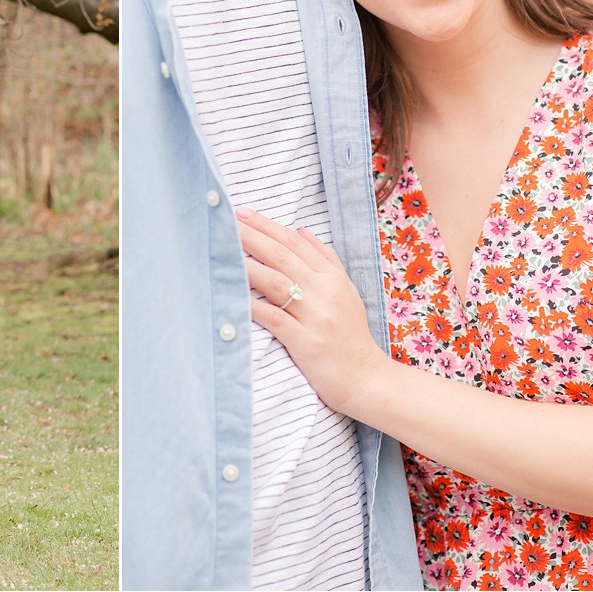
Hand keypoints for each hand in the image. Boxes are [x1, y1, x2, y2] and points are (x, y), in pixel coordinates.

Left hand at [237, 206, 386, 417]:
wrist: (368, 379)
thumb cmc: (353, 336)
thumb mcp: (347, 292)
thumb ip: (326, 260)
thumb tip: (301, 231)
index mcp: (333, 278)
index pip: (294, 242)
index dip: (267, 225)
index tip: (242, 211)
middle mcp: (325, 292)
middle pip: (282, 256)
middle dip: (252, 235)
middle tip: (226, 220)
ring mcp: (316, 317)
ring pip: (276, 282)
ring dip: (248, 264)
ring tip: (224, 250)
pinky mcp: (307, 342)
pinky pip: (274, 318)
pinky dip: (253, 306)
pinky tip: (235, 296)